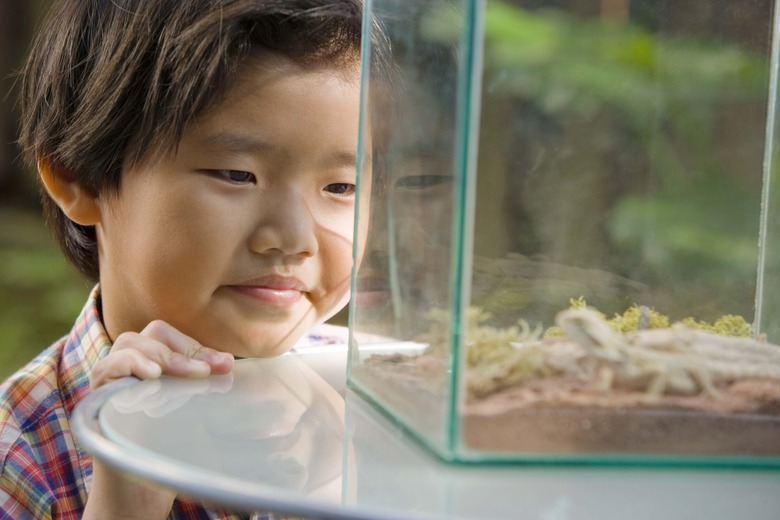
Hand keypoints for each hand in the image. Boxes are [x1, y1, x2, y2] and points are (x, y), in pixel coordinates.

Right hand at [83, 320, 233, 519]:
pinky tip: (152, 375)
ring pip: (128, 345)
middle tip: (205, 373)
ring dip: (163, 356)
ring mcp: (111, 384)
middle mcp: (130, 370)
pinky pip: (106, 369)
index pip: (170, 336)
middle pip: (151, 334)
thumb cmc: (170, 449)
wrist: (140, 493)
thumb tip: (227, 363)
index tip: (224, 366)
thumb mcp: (194, 411)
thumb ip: (206, 386)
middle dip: (183, 350)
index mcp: (154, 366)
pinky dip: (129, 364)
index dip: (196, 347)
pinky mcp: (98, 402)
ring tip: (187, 374)